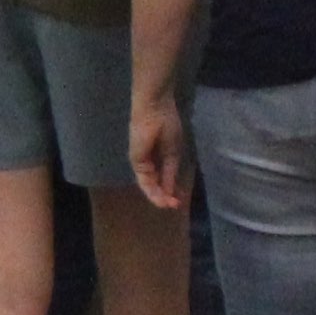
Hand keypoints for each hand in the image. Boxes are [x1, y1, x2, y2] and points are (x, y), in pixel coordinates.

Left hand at [130, 96, 190, 211]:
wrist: (154, 108)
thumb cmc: (166, 123)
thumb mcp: (173, 151)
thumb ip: (170, 170)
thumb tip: (172, 187)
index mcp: (157, 156)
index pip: (162, 177)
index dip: (170, 189)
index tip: (179, 201)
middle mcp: (147, 161)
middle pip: (154, 183)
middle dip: (164, 196)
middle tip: (175, 206)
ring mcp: (140, 161)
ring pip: (148, 184)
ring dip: (159, 196)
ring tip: (169, 205)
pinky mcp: (136, 159)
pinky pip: (145, 179)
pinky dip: (153, 190)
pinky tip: (162, 197)